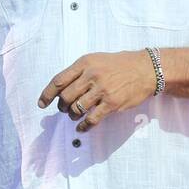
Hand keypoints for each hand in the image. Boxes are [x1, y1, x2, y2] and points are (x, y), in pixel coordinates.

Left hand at [37, 50, 156, 130]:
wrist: (146, 69)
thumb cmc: (120, 65)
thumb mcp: (97, 60)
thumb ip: (80, 72)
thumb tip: (61, 89)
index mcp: (85, 63)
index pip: (58, 80)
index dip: (47, 94)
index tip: (42, 103)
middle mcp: (91, 75)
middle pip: (65, 97)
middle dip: (62, 106)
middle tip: (64, 109)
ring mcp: (102, 90)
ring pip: (76, 109)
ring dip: (72, 115)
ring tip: (75, 116)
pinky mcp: (111, 103)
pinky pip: (91, 119)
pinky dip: (83, 126)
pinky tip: (81, 128)